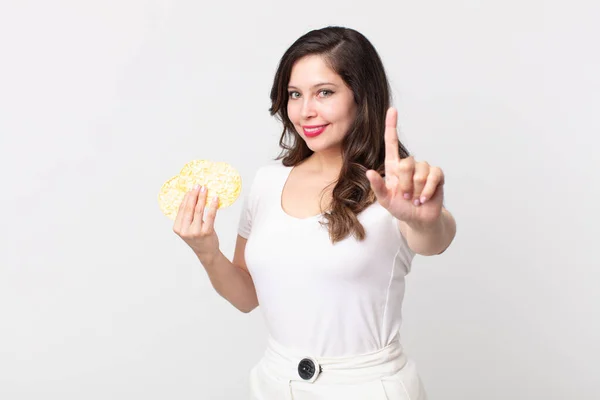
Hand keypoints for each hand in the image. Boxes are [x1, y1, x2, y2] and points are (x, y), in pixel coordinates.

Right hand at [173, 185, 220, 262]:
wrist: (206, 252)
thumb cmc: (197, 238)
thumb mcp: (187, 228)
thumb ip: (187, 216)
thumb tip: (190, 196)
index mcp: (177, 228)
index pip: (181, 209)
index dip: (186, 197)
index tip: (191, 189)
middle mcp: (185, 230)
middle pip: (189, 208)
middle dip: (194, 195)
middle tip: (198, 186)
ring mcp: (196, 232)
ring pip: (199, 210)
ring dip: (202, 197)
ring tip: (205, 189)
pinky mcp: (207, 232)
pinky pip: (210, 215)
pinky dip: (213, 206)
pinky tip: (215, 199)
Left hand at [366, 107, 444, 225]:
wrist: (419, 219)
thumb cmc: (400, 209)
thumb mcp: (385, 200)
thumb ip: (378, 187)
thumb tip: (368, 172)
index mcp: (394, 167)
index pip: (392, 142)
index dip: (392, 126)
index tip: (392, 110)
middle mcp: (409, 165)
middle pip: (406, 163)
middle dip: (405, 184)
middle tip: (406, 197)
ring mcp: (424, 169)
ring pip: (420, 172)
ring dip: (416, 189)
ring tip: (415, 199)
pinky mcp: (437, 175)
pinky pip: (433, 176)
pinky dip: (428, 190)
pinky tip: (424, 198)